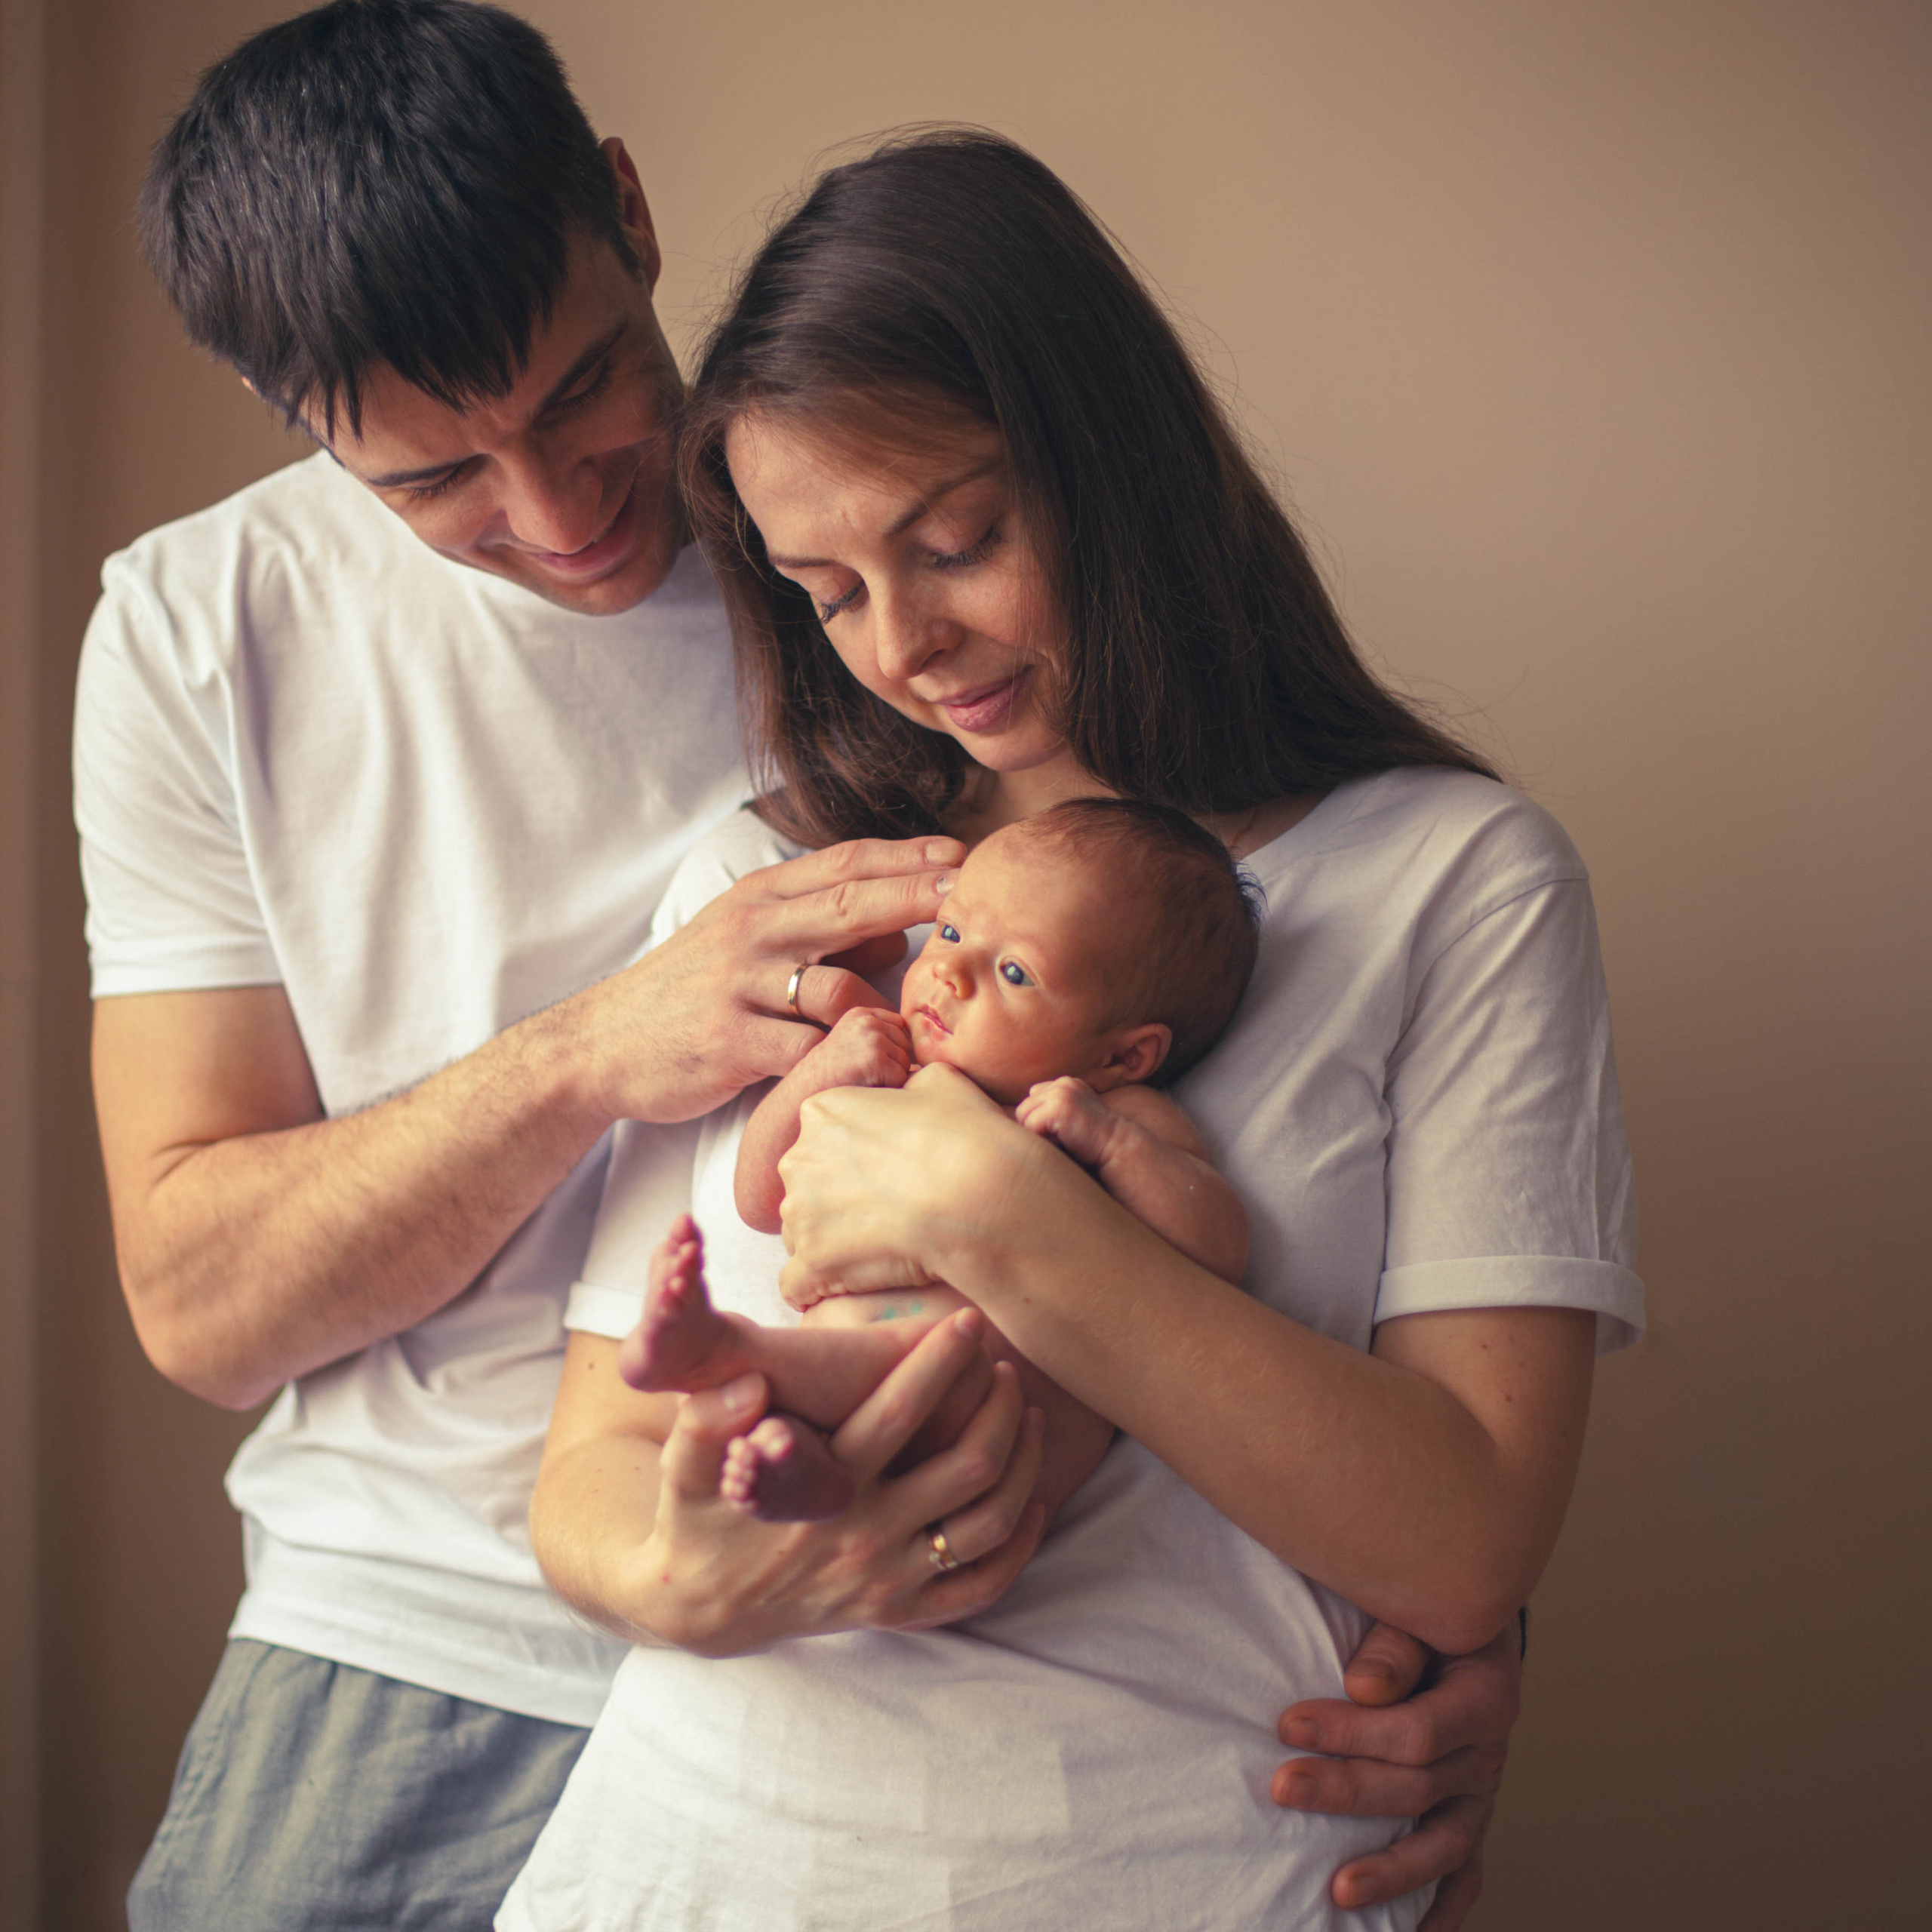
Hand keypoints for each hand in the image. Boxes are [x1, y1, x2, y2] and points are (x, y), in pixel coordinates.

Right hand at [570, 835, 962, 1123]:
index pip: (844, 863)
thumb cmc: (691, 994)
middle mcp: (751, 931)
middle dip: (917, 896)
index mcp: (759, 899)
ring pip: (836, 985)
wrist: (601, 1046)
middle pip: (850, 904)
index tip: (963, 854)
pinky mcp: (731, 1043)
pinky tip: (873, 1070)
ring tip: (922, 1025)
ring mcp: (739, 986)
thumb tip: (898, 934)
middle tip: (970, 897)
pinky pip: (807, 1050)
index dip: (907, 856)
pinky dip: (845, 1060)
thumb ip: (821, 933)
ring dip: (885, 1005)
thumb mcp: (748, 945)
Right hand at [634, 1308, 1048, 1654]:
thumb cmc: (698, 1514)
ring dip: (1022, 1465)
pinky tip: (1033, 1501)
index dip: (938, 1361)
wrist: (700, 1607)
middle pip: (967, 1467)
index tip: (967, 1320)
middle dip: (998, 1408)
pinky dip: (1018, 1546)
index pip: (897, 1415)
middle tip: (1005, 1367)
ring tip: (1027, 1415)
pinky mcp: (898, 1611)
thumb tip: (745, 1383)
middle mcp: (865, 1539)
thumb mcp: (684, 1467)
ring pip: (988, 1524)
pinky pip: (980, 1587)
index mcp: (821, 1493)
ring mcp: (887, 1581)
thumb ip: (706, 1420)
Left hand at [777, 1062, 1047, 1309]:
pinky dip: (821, 1290)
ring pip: (802, 1234)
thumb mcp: (941, 1083)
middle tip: (887, 1215)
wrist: (977, 1194)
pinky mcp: (812, 1263)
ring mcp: (800, 1213)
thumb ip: (910, 1086)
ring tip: (881, 1253)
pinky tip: (851, 1288)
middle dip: (837, 1203)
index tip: (888, 1176)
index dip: (856, 1161)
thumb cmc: (967, 1136)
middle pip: (808, 1187)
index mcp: (823, 1112)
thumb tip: (912, 1094)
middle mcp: (799, 1159)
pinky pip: (798, 1285)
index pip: (824, 1140)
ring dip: (832, 1245)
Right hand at [813, 1008, 913, 1090]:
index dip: (894, 1047)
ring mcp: (873, 1038)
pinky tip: (868, 1086)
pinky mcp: (876, 1058)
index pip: (900, 1025)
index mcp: (862, 1014)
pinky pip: (901, 1076)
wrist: (808, 1088)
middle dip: (894, 1062)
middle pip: (906, 1043)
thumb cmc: (832, 1072)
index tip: (875, 1061)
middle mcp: (869, 1021)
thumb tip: (916, 1041)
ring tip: (866, 1079)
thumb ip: (877, 1033)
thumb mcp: (851, 1039)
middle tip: (868, 1073)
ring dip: (892, 1076)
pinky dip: (890, 1087)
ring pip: (905, 1061)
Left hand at [1014, 1075, 1117, 1168]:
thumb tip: (1017, 1116)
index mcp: (1065, 1084)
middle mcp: (1062, 1083)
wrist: (1117, 1145)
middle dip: (1036, 1127)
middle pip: (1023, 1108)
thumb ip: (1050, 1110)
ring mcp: (1060, 1092)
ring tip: (1064, 1137)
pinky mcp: (1058, 1106)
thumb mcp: (1071, 1118)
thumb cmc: (1092, 1141)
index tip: (1063, 1131)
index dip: (1040, 1121)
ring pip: (1023, 1116)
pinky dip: (1043, 1139)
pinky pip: (1030, 1125)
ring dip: (1039, 1134)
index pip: (1032, 1099)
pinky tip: (1064, 1140)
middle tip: (1063, 1136)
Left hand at [1272, 1622, 1518, 1929]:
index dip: (1351, 1732)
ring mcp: (1479, 1800)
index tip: (1287, 1724)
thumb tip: (1363, 1687)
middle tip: (1282, 1789)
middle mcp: (1487, 1756)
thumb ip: (1394, 1646)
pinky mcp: (1466, 1827)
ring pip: (1442, 1849)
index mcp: (1484, 1698)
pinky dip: (1437, 1914)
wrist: (1466, 1634)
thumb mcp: (1419, 1615)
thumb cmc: (1427, 1619)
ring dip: (1389, 1873)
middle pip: (1418, 1789)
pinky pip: (1462, 1881)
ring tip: (1336, 1893)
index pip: (1418, 1732)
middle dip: (1346, 1791)